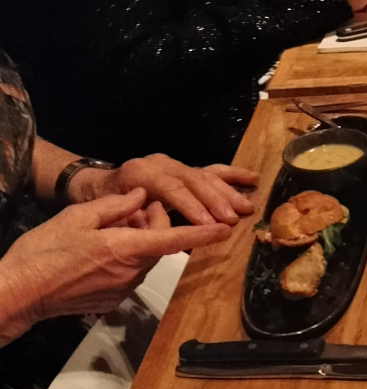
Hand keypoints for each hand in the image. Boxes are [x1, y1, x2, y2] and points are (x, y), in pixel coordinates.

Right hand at [0, 190, 228, 341]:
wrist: (17, 294)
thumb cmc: (44, 252)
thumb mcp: (80, 216)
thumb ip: (117, 204)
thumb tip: (142, 195)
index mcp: (125, 249)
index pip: (174, 239)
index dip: (203, 233)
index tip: (226, 229)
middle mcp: (129, 272)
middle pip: (158, 243)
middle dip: (153, 222)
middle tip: (130, 209)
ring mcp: (120, 290)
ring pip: (144, 257)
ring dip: (138, 240)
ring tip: (109, 229)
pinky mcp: (110, 301)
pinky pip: (128, 273)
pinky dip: (125, 257)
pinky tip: (100, 250)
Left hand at [79, 157, 256, 225]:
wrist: (92, 186)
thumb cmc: (95, 204)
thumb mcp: (100, 213)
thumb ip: (125, 217)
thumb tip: (154, 224)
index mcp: (140, 173)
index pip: (172, 188)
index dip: (191, 206)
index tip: (208, 224)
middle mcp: (161, 164)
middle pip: (194, 180)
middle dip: (216, 200)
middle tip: (233, 218)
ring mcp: (174, 164)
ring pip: (205, 175)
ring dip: (228, 192)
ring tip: (247, 206)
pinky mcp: (182, 169)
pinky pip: (209, 170)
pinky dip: (230, 176)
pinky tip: (251, 179)